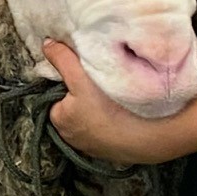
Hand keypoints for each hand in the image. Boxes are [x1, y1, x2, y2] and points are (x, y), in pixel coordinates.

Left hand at [44, 41, 186, 165]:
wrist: (150, 137)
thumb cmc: (110, 109)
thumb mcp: (81, 79)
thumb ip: (63, 60)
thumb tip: (46, 43)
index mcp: (59, 120)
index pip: (58, 93)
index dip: (70, 79)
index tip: (85, 71)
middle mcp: (72, 137)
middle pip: (75, 105)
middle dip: (85, 94)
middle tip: (102, 81)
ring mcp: (93, 146)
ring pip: (93, 118)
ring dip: (101, 108)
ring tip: (115, 95)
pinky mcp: (112, 151)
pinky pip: (109, 130)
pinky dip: (114, 121)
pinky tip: (125, 112)